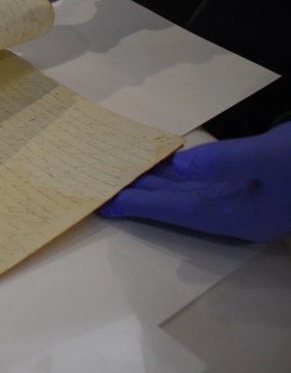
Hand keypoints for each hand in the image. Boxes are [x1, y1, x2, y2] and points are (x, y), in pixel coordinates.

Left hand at [98, 122, 290, 241]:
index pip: (175, 212)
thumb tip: (179, 168)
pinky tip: (167, 166)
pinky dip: (180, 174)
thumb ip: (228, 162)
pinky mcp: (253, 184)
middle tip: (100, 189)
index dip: (139, 207)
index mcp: (238, 215)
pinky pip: (204, 182)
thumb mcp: (275, 158)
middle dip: (139, 198)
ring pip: (188, 195)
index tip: (103, 204)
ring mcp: (246, 200)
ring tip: (122, 177)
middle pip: (175, 207)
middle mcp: (236, 213)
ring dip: (155, 186)